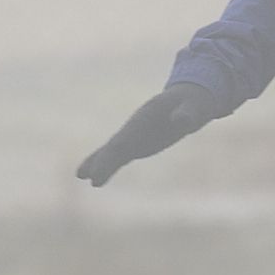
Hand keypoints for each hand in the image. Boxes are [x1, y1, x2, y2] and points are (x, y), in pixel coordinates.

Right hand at [75, 82, 217, 186]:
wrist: (190, 98)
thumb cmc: (194, 103)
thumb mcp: (195, 108)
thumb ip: (187, 115)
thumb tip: (181, 121)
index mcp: (145, 118)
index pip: (125, 140)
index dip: (111, 155)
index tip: (99, 169)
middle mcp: (135, 127)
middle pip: (115, 147)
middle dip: (102, 161)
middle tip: (85, 176)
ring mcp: (135, 135)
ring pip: (114, 151)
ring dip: (98, 162)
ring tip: (80, 175)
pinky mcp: (139, 143)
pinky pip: (120, 155)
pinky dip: (108, 163)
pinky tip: (95, 176)